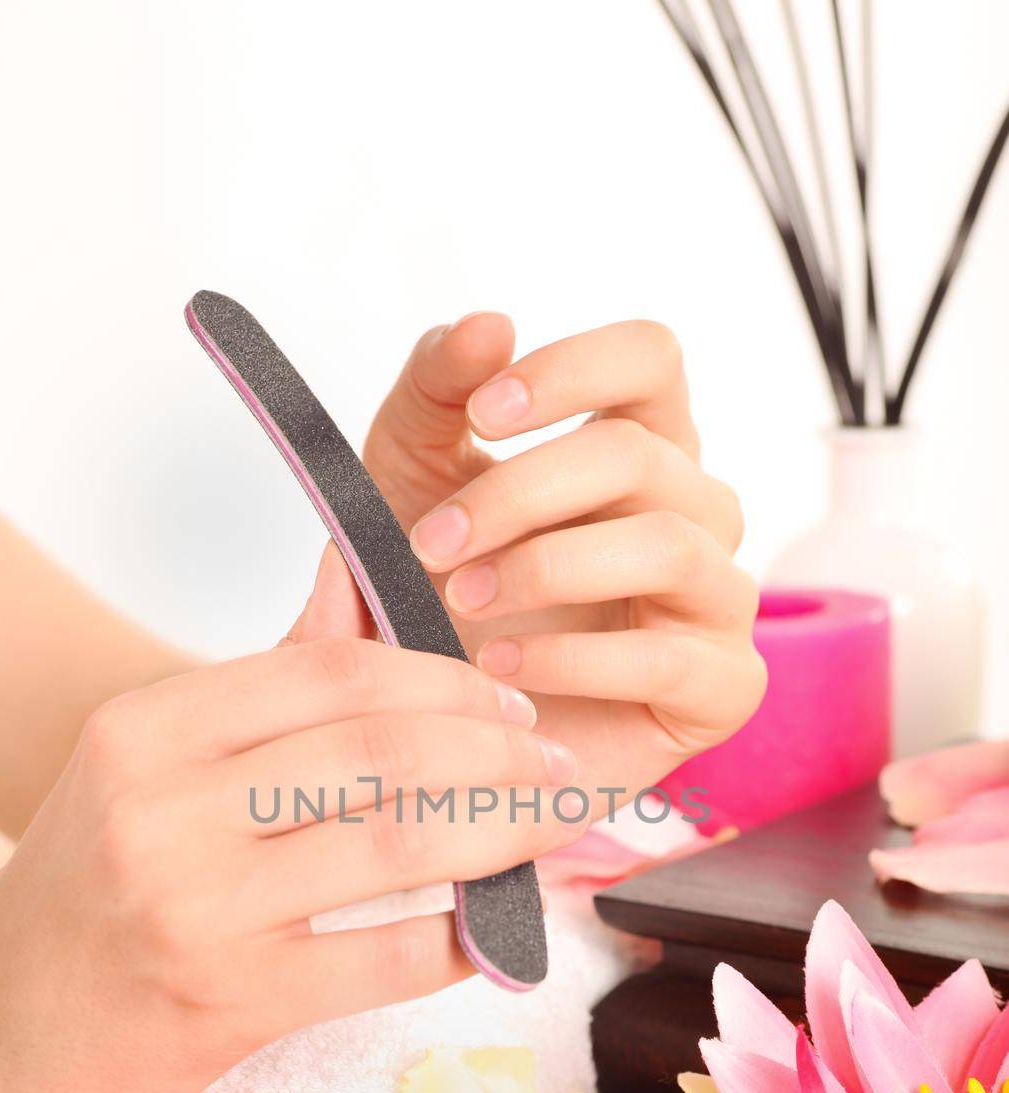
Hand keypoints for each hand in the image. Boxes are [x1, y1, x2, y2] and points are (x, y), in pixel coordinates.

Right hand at [0, 622, 581, 1092]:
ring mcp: (196, 905)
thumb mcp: (149, 768)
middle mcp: (163, 806)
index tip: (506, 698)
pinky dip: (462, 938)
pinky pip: (389, 957)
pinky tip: (495, 929)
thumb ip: (265, 679)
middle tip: (552, 761)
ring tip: (551, 825)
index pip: (332, 671)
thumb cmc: (88, 893)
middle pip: (379, 747)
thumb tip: (351, 573)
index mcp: (147, 729)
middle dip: (495, 749)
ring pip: (399, 842)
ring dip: (502, 830)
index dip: (444, 678)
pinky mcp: (229, 999)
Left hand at [364, 316, 765, 806]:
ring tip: (462, 605)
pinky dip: (574, 660)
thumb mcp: (407, 484)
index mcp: (635, 448)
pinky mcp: (721, 689)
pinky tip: (503, 673)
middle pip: (641, 453)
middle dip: (521, 492)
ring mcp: (717, 600)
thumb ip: (435, 394)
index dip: (572, 369)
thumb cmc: (438, 600)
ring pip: (669, 542)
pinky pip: (670, 656)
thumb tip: (488, 324)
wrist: (443, 733)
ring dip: (547, 567)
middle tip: (431, 543)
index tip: (483, 414)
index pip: (651, 357)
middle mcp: (693, 513)